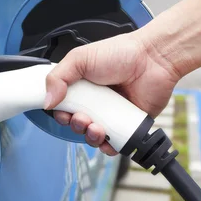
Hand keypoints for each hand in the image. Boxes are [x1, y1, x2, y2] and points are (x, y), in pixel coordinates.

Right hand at [44, 31, 179, 155]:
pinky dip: (109, 147)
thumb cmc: (121, 53)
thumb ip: (58, 77)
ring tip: (96, 127)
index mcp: (83, 88)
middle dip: (76, 125)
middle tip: (82, 117)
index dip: (61, 114)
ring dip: (90, 137)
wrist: (153, 59)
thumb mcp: (80, 58)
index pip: (64, 108)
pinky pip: (115, 145)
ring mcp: (112, 115)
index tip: (63, 112)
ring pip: (94, 137)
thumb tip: (47, 102)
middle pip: (78, 125)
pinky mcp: (128, 126)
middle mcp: (97, 103)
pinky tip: (107, 140)